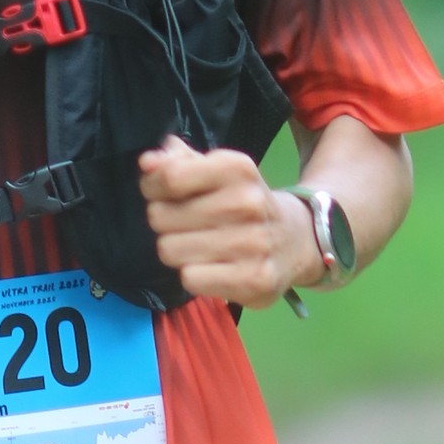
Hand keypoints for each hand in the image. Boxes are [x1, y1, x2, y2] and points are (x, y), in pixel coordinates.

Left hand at [136, 137, 323, 306]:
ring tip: (200, 246)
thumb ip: (177, 162)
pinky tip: (212, 267)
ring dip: (177, 250)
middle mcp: (247, 203)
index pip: (169, 177)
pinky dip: (193, 275)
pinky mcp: (254, 280)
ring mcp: (253, 244)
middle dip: (165, 222)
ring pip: (169, 250)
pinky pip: (189, 278)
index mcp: (238, 168)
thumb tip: (147, 162)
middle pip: (160, 217)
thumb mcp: (216, 172)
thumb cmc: (243, 202)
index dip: (153, 187)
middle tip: (188, 224)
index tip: (163, 194)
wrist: (296, 239)